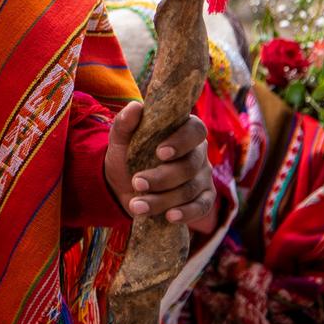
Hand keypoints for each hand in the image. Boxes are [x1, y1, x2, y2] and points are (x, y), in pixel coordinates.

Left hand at [104, 101, 215, 227]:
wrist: (124, 186)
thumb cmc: (127, 155)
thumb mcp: (120, 139)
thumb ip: (125, 123)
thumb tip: (135, 107)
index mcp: (183, 130)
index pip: (195, 130)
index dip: (181, 141)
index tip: (159, 153)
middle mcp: (198, 152)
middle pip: (189, 166)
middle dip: (162, 177)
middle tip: (136, 182)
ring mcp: (203, 176)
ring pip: (190, 189)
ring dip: (163, 199)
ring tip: (137, 205)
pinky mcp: (203, 198)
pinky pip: (202, 206)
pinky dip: (186, 213)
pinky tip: (169, 216)